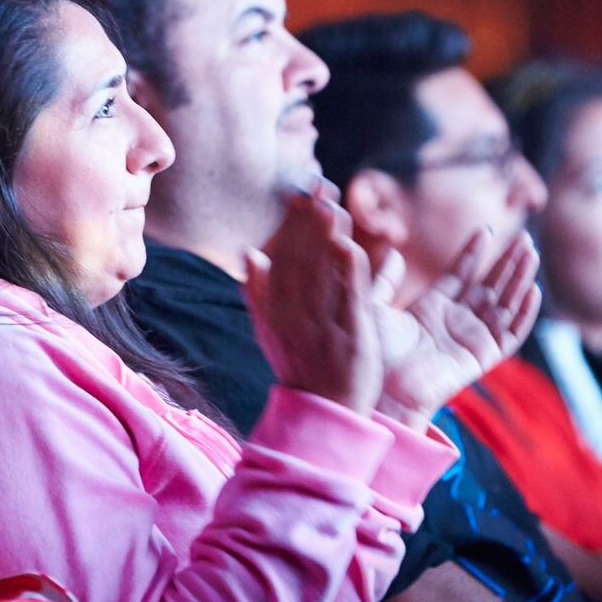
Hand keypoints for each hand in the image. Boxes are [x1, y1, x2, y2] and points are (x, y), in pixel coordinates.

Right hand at [243, 182, 381, 414]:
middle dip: (308, 222)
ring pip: (322, 273)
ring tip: (330, 203)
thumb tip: (249, 253)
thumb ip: (257, 293)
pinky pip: (348, 298)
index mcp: (274, 311)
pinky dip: (347, 271)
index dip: (289, 225)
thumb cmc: (299, 369)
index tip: (297, 194)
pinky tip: (349, 244)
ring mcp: (322, 326)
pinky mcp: (351, 336)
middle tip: (317, 185)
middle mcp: (294, 316)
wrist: (323, 416)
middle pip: (300, 259)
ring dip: (326, 237)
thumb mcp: (268, 333)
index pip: (280, 259)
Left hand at [376, 229, 540, 423]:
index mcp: (431, 308)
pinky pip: (510, 334)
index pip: (460, 274)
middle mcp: (455, 321)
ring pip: (504, 303)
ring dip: (520, 279)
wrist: (381, 389)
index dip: (474, 252)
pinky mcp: (482, 357)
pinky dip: (524, 314)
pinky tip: (532, 289)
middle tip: (524, 237)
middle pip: (489, 285)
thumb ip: (384, 279)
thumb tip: (392, 251)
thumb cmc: (372, 354)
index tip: (486, 230)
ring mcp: (470, 338)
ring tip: (531, 253)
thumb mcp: (372, 306)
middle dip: (507, 261)